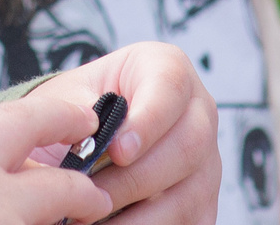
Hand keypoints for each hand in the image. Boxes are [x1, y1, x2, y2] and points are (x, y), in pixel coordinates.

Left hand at [29, 42, 219, 222]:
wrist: (86, 137)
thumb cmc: (80, 109)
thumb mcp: (72, 96)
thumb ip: (77, 111)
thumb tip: (82, 135)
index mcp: (167, 70)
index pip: (170, 89)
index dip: (148, 122)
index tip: (118, 151)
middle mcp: (199, 112)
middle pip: (187, 147)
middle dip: (134, 179)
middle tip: (91, 196)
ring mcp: (207, 160)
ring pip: (189, 194)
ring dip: (138, 216)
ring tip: (93, 218)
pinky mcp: (205, 201)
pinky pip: (190, 224)